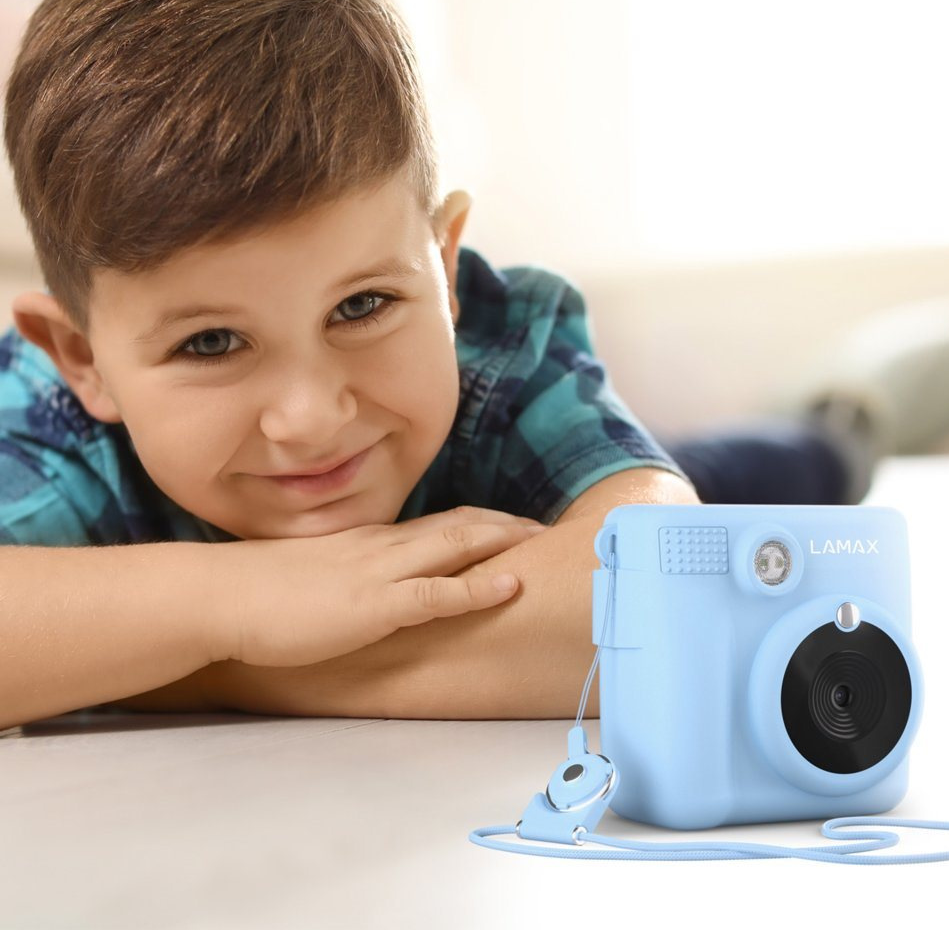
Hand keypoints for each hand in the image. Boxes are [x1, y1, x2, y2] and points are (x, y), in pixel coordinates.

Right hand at [209, 506, 545, 666]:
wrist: (220, 596)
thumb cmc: (261, 591)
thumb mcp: (318, 575)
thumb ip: (352, 573)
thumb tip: (372, 585)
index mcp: (372, 542)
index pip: (440, 522)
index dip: (483, 523)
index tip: (516, 526)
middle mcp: (383, 548)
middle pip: (460, 525)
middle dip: (507, 526)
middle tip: (548, 529)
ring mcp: (380, 573)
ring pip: (456, 546)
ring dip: (504, 542)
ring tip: (545, 543)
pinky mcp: (372, 606)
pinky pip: (434, 593)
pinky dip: (476, 587)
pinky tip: (509, 584)